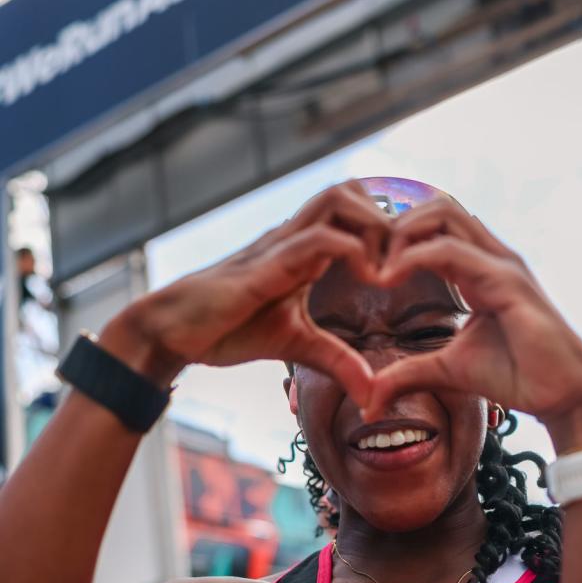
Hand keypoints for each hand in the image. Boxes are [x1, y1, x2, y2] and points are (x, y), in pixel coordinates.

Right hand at [111, 183, 388, 409]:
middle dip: (388, 219)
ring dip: (375, 227)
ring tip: (387, 270)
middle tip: (403, 264)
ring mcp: (280, 244)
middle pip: (352, 189)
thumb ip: (337, 360)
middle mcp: (294, 236)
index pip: (354, 210)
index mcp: (304, 250)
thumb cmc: (227, 329)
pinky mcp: (268, 264)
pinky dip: (354, 252)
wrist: (172, 331)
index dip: (387, 229)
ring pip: (339, 199)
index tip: (408, 267)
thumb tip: (372, 392)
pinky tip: (368, 281)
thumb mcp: (296, 347)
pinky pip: (319, 239)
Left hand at [365, 196, 581, 447]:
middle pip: (435, 206)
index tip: (363, 267)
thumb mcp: (446, 371)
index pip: (433, 226)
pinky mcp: (507, 279)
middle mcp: (491, 256)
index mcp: (478, 268)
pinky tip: (388, 279)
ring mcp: (501, 262)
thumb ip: (407, 374)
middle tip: (364, 259)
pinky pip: (452, 249)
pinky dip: (413, 256)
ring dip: (399, 232)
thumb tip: (370, 397)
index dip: (394, 237)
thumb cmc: (517, 376)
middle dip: (393, 223)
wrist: (563, 394)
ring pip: (442, 212)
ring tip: (374, 267)